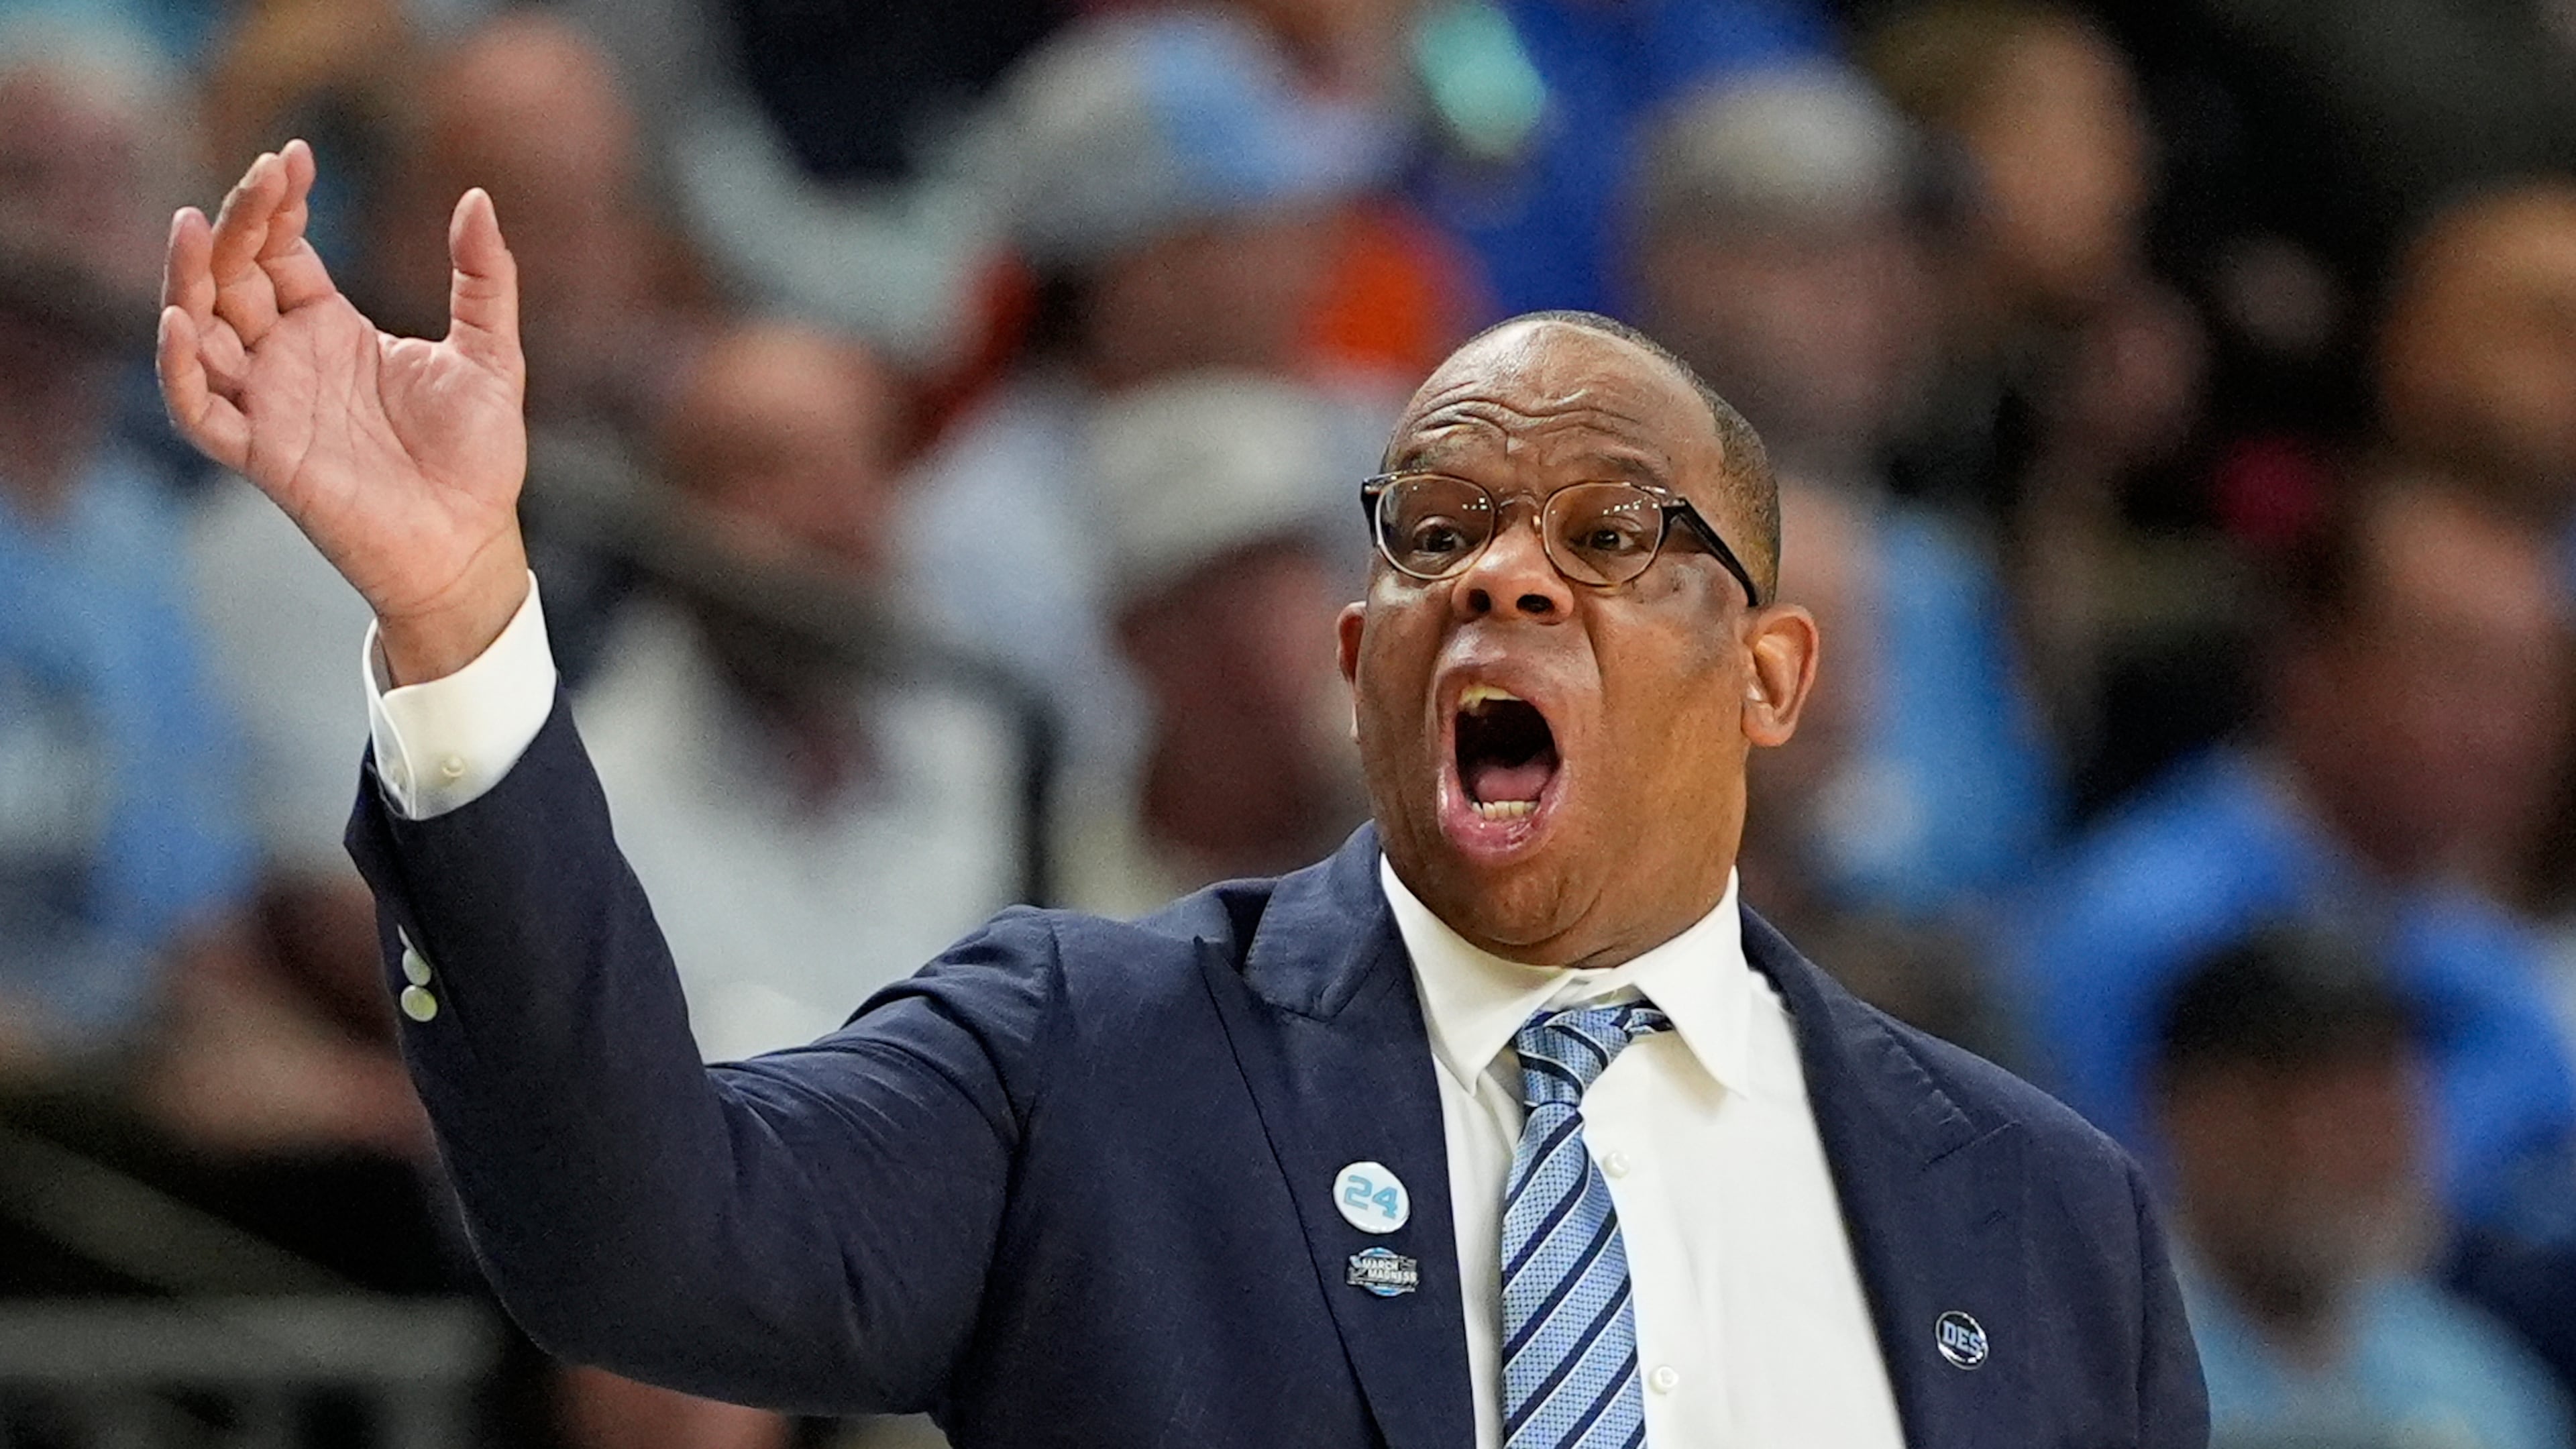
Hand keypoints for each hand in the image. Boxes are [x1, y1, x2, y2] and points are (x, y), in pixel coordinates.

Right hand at [158, 140, 530, 682]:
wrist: (472, 541)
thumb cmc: (478, 455)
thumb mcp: (490, 353)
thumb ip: (483, 279)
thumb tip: (477, 198)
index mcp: (331, 329)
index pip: (279, 251)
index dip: (276, 204)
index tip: (293, 156)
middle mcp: (288, 360)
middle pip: (233, 277)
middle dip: (236, 224)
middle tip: (260, 176)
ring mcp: (269, 404)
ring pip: (200, 332)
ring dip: (187, 279)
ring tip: (194, 227)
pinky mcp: (262, 455)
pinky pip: (200, 408)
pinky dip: (181, 368)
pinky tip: (184, 321)